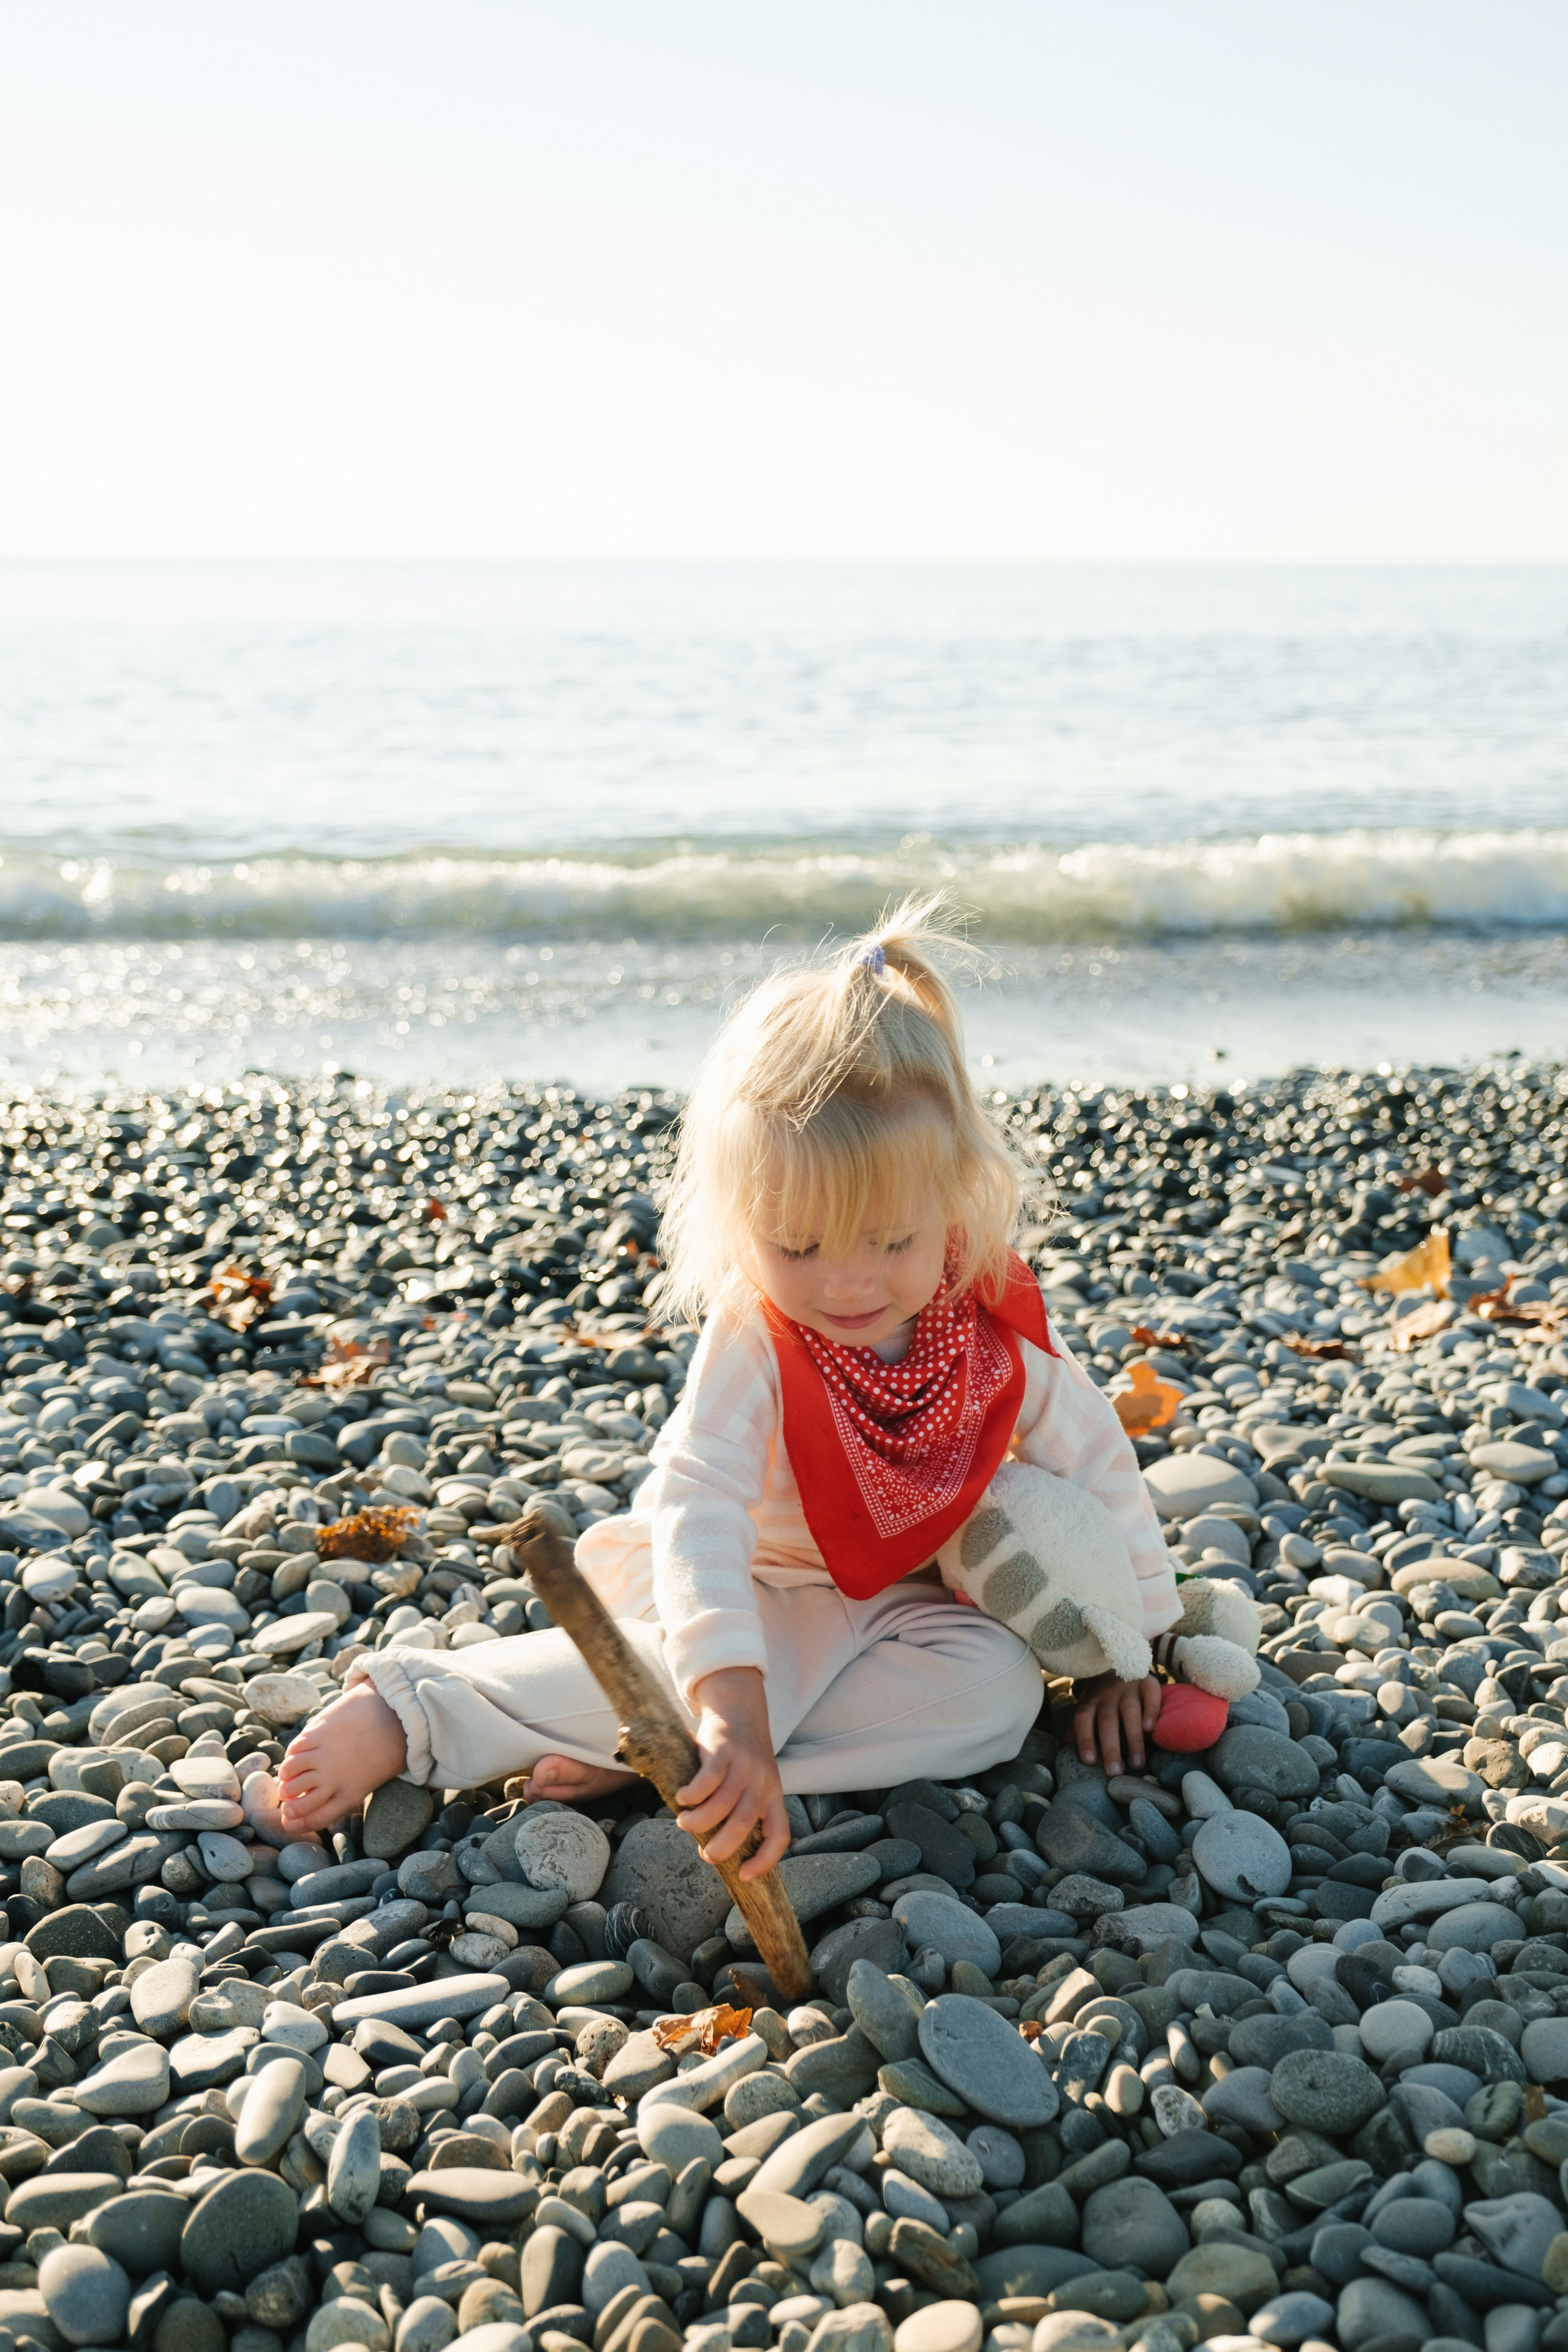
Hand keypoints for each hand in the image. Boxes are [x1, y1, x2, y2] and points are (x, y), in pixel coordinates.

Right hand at [675, 1666, 788, 1878]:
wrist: (739, 1708)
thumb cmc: (742, 1757)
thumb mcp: (753, 1784)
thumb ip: (741, 1810)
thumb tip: (715, 1848)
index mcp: (774, 1796)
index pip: (779, 1835)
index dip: (765, 1861)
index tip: (744, 1876)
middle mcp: (762, 1783)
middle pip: (743, 1825)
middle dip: (721, 1848)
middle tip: (705, 1854)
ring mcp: (743, 1766)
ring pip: (721, 1806)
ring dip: (697, 1822)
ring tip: (685, 1823)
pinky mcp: (723, 1750)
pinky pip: (706, 1781)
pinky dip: (691, 1796)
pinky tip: (682, 1798)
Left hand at [1072, 1673, 1161, 1775]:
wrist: (1118, 1660)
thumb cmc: (1102, 1694)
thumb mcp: (1087, 1706)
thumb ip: (1078, 1727)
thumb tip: (1065, 1749)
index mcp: (1090, 1700)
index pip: (1083, 1719)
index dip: (1085, 1739)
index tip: (1089, 1761)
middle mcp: (1107, 1694)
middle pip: (1107, 1721)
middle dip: (1110, 1747)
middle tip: (1115, 1772)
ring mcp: (1128, 1687)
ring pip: (1130, 1713)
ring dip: (1133, 1739)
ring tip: (1137, 1764)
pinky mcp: (1147, 1681)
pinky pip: (1150, 1694)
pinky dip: (1151, 1710)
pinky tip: (1150, 1729)